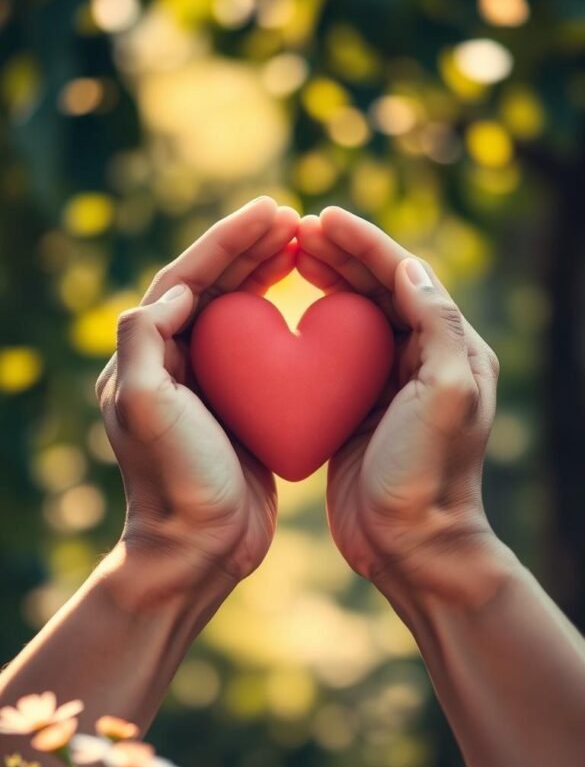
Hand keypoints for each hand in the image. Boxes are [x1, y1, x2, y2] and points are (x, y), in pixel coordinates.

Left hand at [96, 196, 298, 585]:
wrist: (199, 549)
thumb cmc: (176, 481)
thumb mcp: (148, 409)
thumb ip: (146, 341)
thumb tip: (180, 289)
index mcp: (147, 355)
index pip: (185, 278)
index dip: (226, 241)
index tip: (269, 212)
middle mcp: (171, 362)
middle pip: (211, 286)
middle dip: (248, 248)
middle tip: (292, 218)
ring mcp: (206, 384)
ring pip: (236, 311)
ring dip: (265, 273)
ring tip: (301, 244)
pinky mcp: (237, 406)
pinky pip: (260, 346)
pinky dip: (282, 315)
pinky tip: (310, 302)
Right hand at [297, 206, 501, 602]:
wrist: (411, 546)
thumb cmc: (427, 474)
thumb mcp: (445, 395)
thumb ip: (437, 326)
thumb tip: (409, 267)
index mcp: (452, 349)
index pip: (406, 277)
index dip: (366, 243)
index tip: (322, 219)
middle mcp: (424, 359)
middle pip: (379, 289)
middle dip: (341, 255)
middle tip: (296, 231)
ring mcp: (389, 385)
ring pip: (354, 316)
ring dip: (325, 282)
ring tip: (289, 257)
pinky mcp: (358, 410)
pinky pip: (333, 355)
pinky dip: (310, 327)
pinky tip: (284, 314)